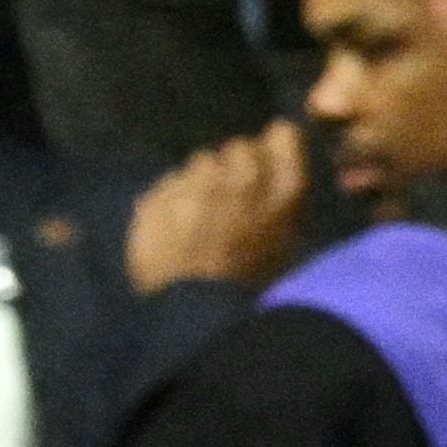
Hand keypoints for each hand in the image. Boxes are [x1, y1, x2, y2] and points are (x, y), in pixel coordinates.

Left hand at [122, 128, 307, 293]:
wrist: (197, 313)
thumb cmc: (252, 283)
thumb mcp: (288, 244)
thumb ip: (283, 200)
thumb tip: (276, 175)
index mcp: (282, 188)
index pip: (281, 132)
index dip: (272, 146)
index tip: (266, 162)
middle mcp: (240, 176)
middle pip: (237, 146)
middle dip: (234, 167)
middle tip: (230, 198)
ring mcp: (195, 184)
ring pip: (198, 163)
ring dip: (200, 182)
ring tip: (198, 216)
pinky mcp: (157, 196)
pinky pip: (167, 185)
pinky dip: (170, 201)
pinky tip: (174, 227)